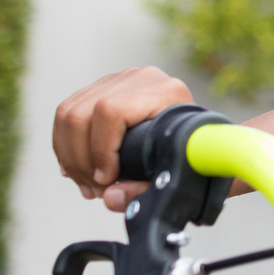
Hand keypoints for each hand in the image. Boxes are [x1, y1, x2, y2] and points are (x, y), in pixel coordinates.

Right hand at [53, 67, 195, 212]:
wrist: (207, 137)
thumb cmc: (197, 158)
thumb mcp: (178, 178)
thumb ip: (144, 191)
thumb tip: (108, 196)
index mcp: (167, 92)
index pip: (111, 111)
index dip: (100, 149)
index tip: (106, 180)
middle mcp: (142, 78)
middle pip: (81, 113)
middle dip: (80, 159)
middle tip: (94, 190)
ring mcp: (120, 79)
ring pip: (68, 113)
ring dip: (70, 156)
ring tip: (88, 185)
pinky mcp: (104, 87)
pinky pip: (68, 113)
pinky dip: (66, 146)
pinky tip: (77, 171)